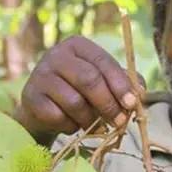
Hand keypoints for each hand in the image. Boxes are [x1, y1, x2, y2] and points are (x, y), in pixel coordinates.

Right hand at [13, 36, 145, 142]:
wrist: (45, 110)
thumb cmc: (81, 93)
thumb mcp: (104, 83)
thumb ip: (126, 84)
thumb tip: (141, 94)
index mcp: (78, 45)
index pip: (103, 62)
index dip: (120, 84)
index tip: (132, 103)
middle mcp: (57, 54)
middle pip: (89, 80)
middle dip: (108, 104)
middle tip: (119, 122)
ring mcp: (40, 75)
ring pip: (74, 101)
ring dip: (90, 119)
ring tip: (95, 126)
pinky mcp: (30, 97)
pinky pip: (58, 116)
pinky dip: (70, 126)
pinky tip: (71, 124)